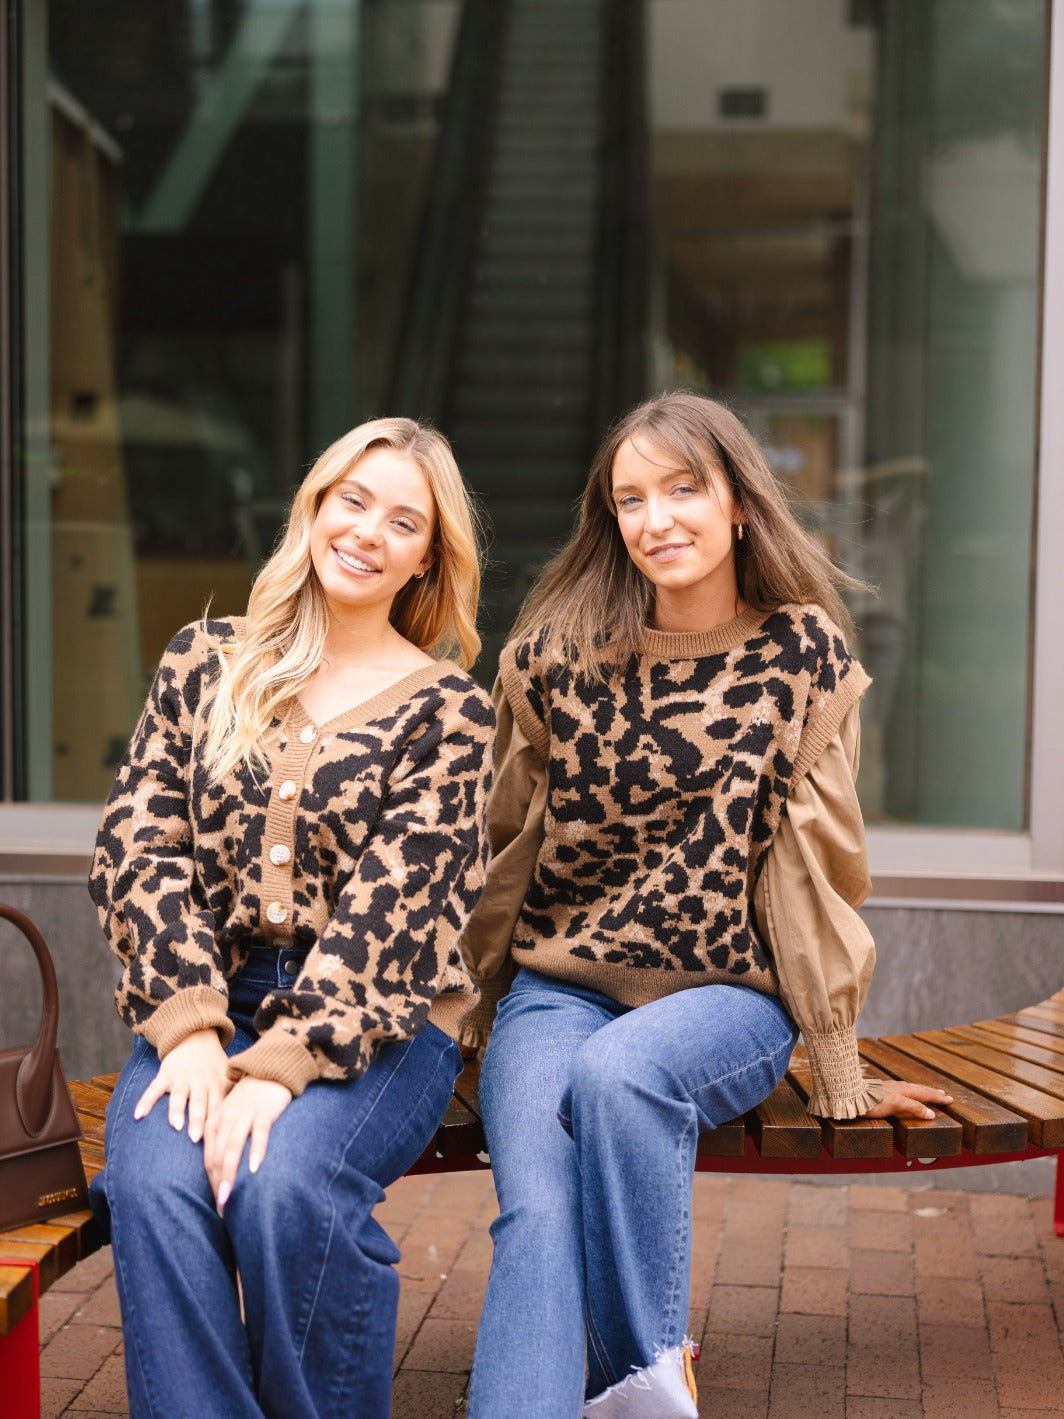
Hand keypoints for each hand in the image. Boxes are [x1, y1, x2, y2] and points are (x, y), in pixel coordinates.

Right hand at [134, 1028, 230, 1141]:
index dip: (217, 1122)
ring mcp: (181, 1078)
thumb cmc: (213, 1063)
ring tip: (175, 1125)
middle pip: (199, 1103)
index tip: (217, 1140)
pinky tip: (138, 1115)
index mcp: (216, 1085)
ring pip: (179, 1096)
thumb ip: (232, 1095)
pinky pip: (154, 1088)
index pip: (217, 1106)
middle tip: (196, 1138)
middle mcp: (199, 1082)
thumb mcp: (226, 1075)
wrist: (195, 1036)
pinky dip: (146, 1101)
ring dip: (177, 1110)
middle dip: (198, 1120)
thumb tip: (243, 1121)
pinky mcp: (165, 1074)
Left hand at [203, 1075, 292, 1210]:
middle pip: (218, 1156)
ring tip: (229, 1194)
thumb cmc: (248, 1100)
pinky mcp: (263, 1113)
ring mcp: (244, 1116)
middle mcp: (226, 1120)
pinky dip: (256, 1151)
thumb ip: (223, 1139)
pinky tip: (255, 1168)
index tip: (216, 1204)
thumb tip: (222, 1172)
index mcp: (215, 1122)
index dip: (210, 1182)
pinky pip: (259, 1134)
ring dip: (230, 1172)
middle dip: (218, 1182)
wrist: (268, 1071)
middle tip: (221, 1207)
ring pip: (233, 1147)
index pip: (209, 1158)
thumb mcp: (230, 1116)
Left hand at [862, 1080, 952, 1120]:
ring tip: (929, 1092)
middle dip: (933, 1093)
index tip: (950, 1099)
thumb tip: (931, 1113)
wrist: (853, 1096)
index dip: (938, 1098)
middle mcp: (900, 1087)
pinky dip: (912, 1092)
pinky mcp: (884, 1091)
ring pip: (912, 1089)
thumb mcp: (897, 1104)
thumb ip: (914, 1108)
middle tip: (945, 1094)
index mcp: (905, 1090)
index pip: (926, 1094)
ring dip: (923, 1091)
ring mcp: (892, 1088)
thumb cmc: (874, 1102)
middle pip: (920, 1089)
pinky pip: (904, 1090)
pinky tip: (907, 1093)